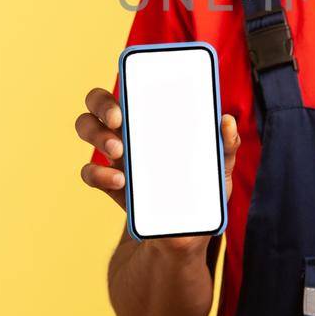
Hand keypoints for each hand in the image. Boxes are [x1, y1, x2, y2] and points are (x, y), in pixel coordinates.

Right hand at [75, 86, 239, 253]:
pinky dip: (99, 173)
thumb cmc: (203, 193)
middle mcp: (131, 130)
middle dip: (101, 104)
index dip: (125, 79)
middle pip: (98, 102)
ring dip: (97, 134)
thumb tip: (227, 121)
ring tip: (118, 150)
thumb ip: (227, 145)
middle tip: (119, 119)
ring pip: (88, 128)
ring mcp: (117, 156)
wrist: (185, 236)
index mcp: (156, 119)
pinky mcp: (110, 184)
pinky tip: (119, 181)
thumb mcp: (220, 169)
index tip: (134, 87)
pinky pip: (90, 172)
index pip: (132, 87)